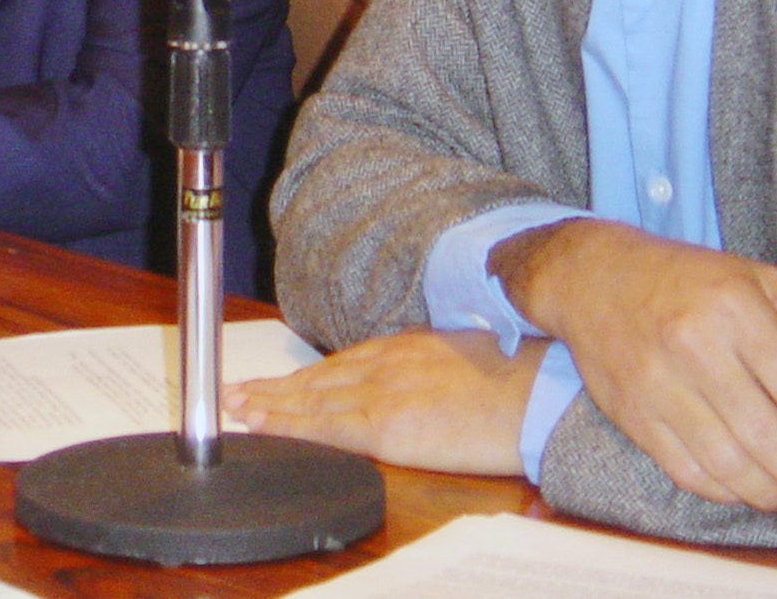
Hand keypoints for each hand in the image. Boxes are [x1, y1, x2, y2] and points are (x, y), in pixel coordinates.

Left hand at [224, 328, 542, 474]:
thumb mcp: (467, 356)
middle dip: (273, 388)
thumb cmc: (521, 378)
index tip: (274, 380)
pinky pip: (324, 429)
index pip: (340, 364)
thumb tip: (426, 384)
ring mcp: (381, 392)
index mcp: (406, 347)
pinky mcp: (384, 425)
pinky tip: (262, 428)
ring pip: (309, 401)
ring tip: (236, 409)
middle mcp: (384, 363)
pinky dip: (288, 428)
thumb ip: (433, 366)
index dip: (302, 375)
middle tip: (234, 393)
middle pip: (315, 379)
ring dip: (269, 406)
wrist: (542, 389)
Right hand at [493, 218, 776, 522]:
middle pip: (764, 434)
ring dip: (770, 494)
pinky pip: (686, 470)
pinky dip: (724, 492)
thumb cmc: (689, 279)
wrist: (592, 277)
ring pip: (725, 461)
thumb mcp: (761, 281)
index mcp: (733, 308)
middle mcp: (693, 346)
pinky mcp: (632, 413)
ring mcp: (657, 383)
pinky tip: (749, 492)